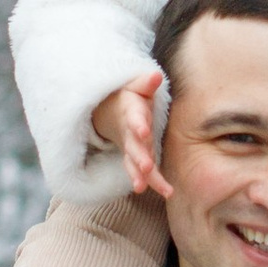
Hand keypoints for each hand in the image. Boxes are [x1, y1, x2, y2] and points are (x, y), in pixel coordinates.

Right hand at [90, 67, 171, 200]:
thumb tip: (157, 76)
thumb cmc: (131, 97)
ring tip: (142, 187)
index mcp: (131, 112)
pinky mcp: (132, 157)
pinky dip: (141, 180)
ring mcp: (129, 146)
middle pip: (134, 146)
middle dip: (140, 156)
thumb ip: (146, 83)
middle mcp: (129, 132)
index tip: (143, 131)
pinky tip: (145, 191)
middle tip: (147, 167)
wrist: (110, 110)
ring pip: (134, 163)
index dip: (138, 124)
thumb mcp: (136, 86)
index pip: (135, 118)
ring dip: (139, 174)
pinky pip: (136, 171)